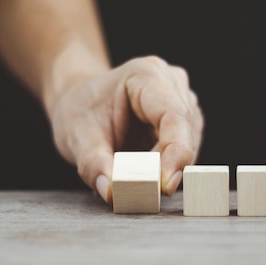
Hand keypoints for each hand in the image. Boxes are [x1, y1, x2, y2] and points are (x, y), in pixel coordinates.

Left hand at [47, 56, 203, 202]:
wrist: (82, 104)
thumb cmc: (80, 112)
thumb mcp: (76, 136)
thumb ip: (93, 163)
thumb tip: (111, 190)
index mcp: (146, 75)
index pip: (174, 115)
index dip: (175, 152)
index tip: (165, 185)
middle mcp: (172, 82)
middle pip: (185, 131)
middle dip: (167, 166)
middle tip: (139, 191)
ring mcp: (183, 100)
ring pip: (189, 143)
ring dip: (167, 167)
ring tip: (134, 175)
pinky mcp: (186, 121)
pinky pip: (186, 149)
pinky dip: (168, 166)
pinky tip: (144, 168)